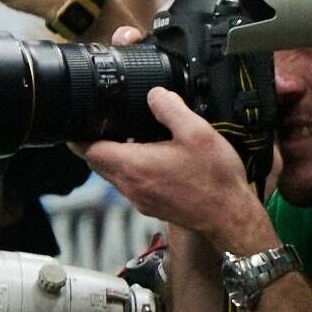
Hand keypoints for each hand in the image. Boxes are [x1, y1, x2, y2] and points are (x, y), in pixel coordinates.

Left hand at [78, 88, 275, 248]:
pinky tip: (152, 157)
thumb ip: (171, 109)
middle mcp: (129, 186)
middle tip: (108, 123)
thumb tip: (153, 94)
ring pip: (112, 174)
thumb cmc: (215, 179)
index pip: (87, 150)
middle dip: (97, 142)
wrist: (232, 218)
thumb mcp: (197, 133)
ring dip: (116, 156)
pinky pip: (130, 184)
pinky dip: (131, 169)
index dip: (80, 134)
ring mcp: (138, 199)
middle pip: (96, 162)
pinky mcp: (150, 206)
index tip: (83, 119)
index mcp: (132, 166)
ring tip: (133, 136)